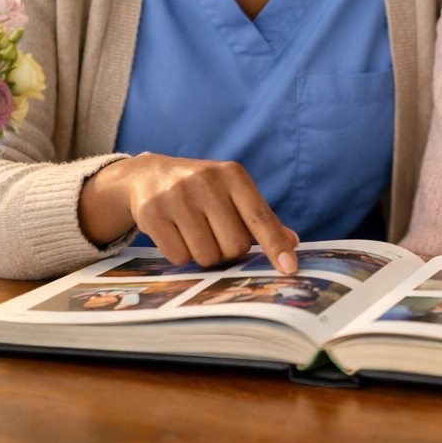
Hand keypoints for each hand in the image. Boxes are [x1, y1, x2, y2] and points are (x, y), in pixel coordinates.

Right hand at [79, 154, 299, 273]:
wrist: (149, 175)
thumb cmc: (201, 188)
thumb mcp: (232, 192)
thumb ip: (259, 217)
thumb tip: (292, 242)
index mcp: (233, 175)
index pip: (259, 216)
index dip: (274, 244)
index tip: (289, 267)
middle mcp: (206, 182)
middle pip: (234, 245)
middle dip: (228, 250)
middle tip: (216, 233)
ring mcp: (177, 196)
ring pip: (206, 256)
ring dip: (204, 254)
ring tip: (194, 231)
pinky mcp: (152, 213)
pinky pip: (178, 257)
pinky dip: (180, 254)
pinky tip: (175, 233)